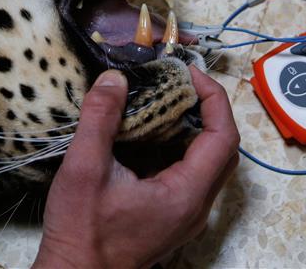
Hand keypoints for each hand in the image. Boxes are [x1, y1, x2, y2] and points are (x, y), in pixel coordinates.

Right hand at [34, 66, 239, 268]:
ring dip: (193, 126)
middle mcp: (196, 207)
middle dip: (207, 108)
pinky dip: (178, 145)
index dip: (213, 98)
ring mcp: (186, 214)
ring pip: (208, 161)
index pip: (224, 137)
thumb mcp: (85, 169)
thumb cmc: (81, 233)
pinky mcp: (171, 216)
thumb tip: (114, 79)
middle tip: (179, 82)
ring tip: (165, 99)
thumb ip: (100, 119)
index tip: (188, 73)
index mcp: (186, 195)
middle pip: (223, 148)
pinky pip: (190, 173)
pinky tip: (150, 131)